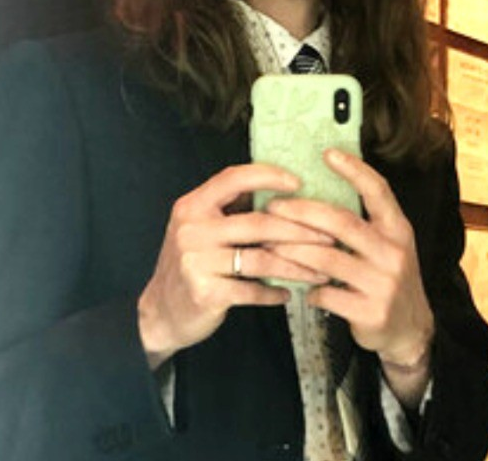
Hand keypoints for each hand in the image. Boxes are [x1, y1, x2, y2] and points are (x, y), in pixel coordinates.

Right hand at [137, 164, 333, 368]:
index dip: (267, 176)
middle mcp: (192, 229)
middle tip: (328, 236)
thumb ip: (229, 209)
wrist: (159, 312)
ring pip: (261, 260)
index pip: (233, 178)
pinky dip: (274, 293)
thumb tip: (278, 190)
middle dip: (299, 230)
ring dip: (297, 266)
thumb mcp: (199, 227)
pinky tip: (290, 293)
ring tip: (321, 270)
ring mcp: (197, 262)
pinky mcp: (206, 292)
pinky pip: (252, 290)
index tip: (298, 182)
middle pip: (258, 223)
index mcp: (193, 205)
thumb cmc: (190, 263)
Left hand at [266, 149, 434, 404]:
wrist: (410, 331)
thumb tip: (314, 193)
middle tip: (273, 206)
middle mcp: (394, 252)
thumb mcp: (387, 245)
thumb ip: (362, 223)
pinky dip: (308, 288)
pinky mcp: (370, 312)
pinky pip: (326, 294)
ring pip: (326, 258)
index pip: (378, 190)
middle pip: (341, 222)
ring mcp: (383, 283)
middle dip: (302, 211)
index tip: (327, 153)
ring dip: (293, 250)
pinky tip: (300, 287)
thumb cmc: (388, 278)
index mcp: (398, 229)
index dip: (354, 169)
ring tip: (270, 244)